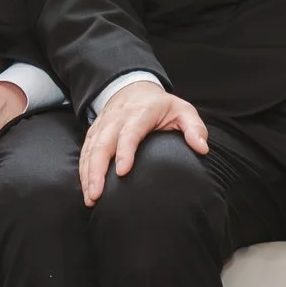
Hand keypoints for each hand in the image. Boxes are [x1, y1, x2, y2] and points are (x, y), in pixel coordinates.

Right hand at [80, 80, 208, 205]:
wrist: (133, 88)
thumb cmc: (161, 106)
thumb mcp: (183, 110)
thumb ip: (194, 127)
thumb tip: (202, 148)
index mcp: (141, 112)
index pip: (130, 132)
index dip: (125, 151)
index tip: (123, 172)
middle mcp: (117, 118)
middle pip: (103, 144)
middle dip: (97, 170)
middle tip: (97, 194)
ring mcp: (103, 125)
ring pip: (90, 150)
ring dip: (88, 174)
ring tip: (90, 198)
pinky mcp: (94, 132)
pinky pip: (85, 152)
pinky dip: (83, 170)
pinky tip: (86, 189)